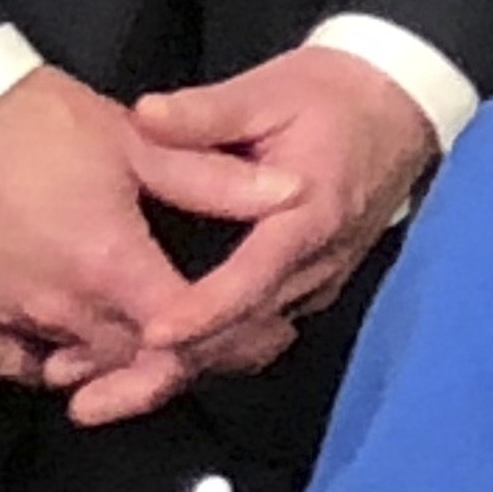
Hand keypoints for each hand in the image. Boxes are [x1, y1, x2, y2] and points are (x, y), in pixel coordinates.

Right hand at [0, 67, 292, 402]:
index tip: (261, 332)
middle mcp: (58, 309)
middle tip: (215, 339)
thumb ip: (214, 179)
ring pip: (76, 365)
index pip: (185, 331)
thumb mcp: (136, 141)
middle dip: (178, 356)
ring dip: (116, 360)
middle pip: (133, 359)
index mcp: (109, 265)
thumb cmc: (38, 122)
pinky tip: (71, 339)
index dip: (228, 337)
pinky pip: (15, 362)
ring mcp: (4, 319)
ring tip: (152, 339)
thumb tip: (295, 193)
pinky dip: (47, 358)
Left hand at [84, 49, 441, 427]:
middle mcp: (315, 263)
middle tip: (92, 399)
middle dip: (170, 368)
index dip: (204, 310)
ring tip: (102, 394)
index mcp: (307, 215)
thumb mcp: (269, 92)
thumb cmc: (332, 94)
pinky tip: (153, 361)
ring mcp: (318, 282)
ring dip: (180, 370)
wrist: (400, 105)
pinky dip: (206, 352)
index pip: (254, 276)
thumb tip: (144, 116)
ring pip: (247, 344)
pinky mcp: (312, 287)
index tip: (150, 335)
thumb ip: (207, 112)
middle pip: (243, 332)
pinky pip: (257, 333)